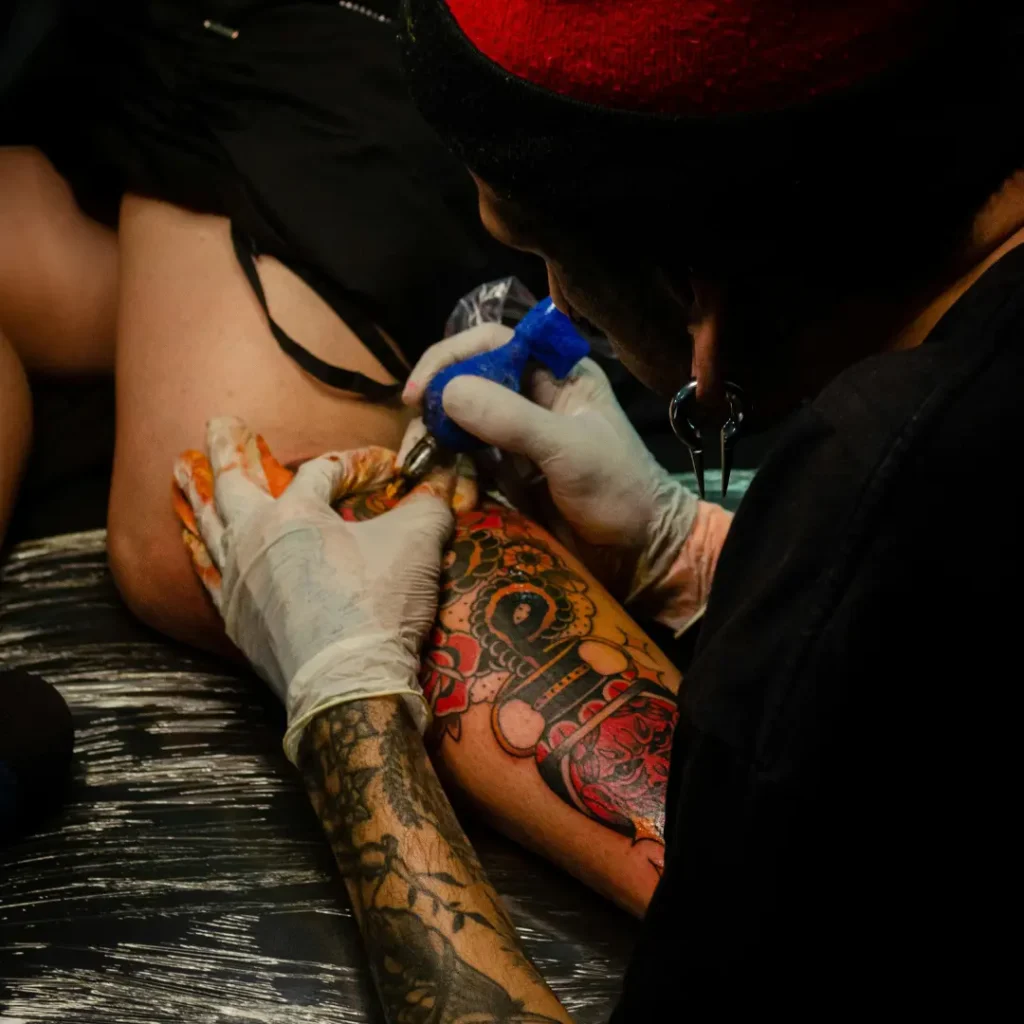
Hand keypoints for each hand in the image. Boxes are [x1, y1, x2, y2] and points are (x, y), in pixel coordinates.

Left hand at [174, 417, 454, 761]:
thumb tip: (448, 483)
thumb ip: (429, 504)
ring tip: (180, 472)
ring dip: (197, 494)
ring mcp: (238, 580)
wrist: (347, 684)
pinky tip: (197, 547)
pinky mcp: (236, 619)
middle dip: (226, 449)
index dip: (350, 465)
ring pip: (210, 526)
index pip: (320, 472)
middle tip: (218, 422)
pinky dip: (200, 552)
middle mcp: (255, 538)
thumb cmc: (378, 606)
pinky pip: (207, 575)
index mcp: (295, 512)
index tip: (374, 468)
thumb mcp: (416, 544)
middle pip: (234, 483)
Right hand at [404, 325, 724, 628]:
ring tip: (419, 463)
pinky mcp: (508, 474)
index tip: (422, 391)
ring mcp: (517, 438)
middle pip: (468, 382)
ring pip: (461, 423)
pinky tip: (436, 484)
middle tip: (415, 434)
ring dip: (437, 440)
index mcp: (557, 374)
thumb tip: (449, 393)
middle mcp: (533, 398)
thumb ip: (512, 420)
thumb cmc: (620, 491)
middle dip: (437, 403)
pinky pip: (466, 462)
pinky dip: (448, 470)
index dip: (451, 358)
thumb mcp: (569, 450)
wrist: (639, 553)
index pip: (492, 343)